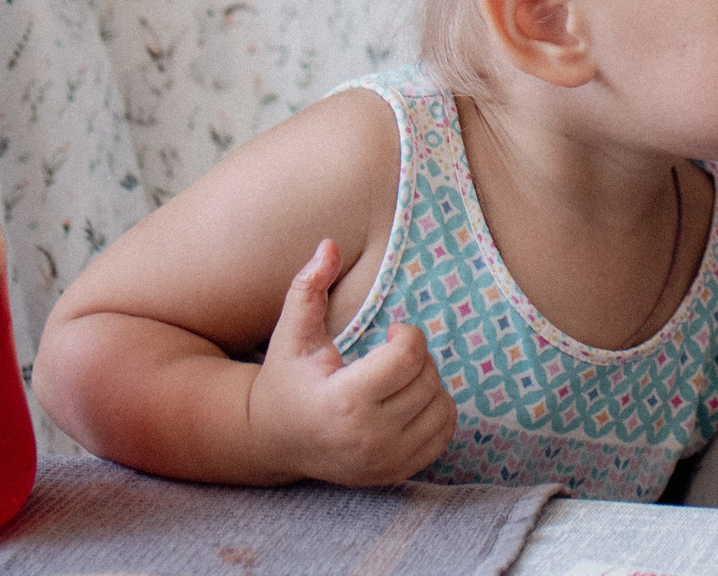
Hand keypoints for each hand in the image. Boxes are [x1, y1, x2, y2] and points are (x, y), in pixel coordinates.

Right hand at [247, 240, 456, 485]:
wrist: (273, 441)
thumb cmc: (286, 379)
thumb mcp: (291, 334)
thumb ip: (309, 287)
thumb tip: (330, 243)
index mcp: (345, 401)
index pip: (410, 356)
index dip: (408, 334)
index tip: (392, 331)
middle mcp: (369, 438)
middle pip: (429, 378)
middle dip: (417, 357)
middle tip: (391, 355)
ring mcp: (384, 462)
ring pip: (442, 405)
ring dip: (429, 383)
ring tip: (397, 379)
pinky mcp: (396, 473)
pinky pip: (444, 433)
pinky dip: (437, 411)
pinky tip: (408, 402)